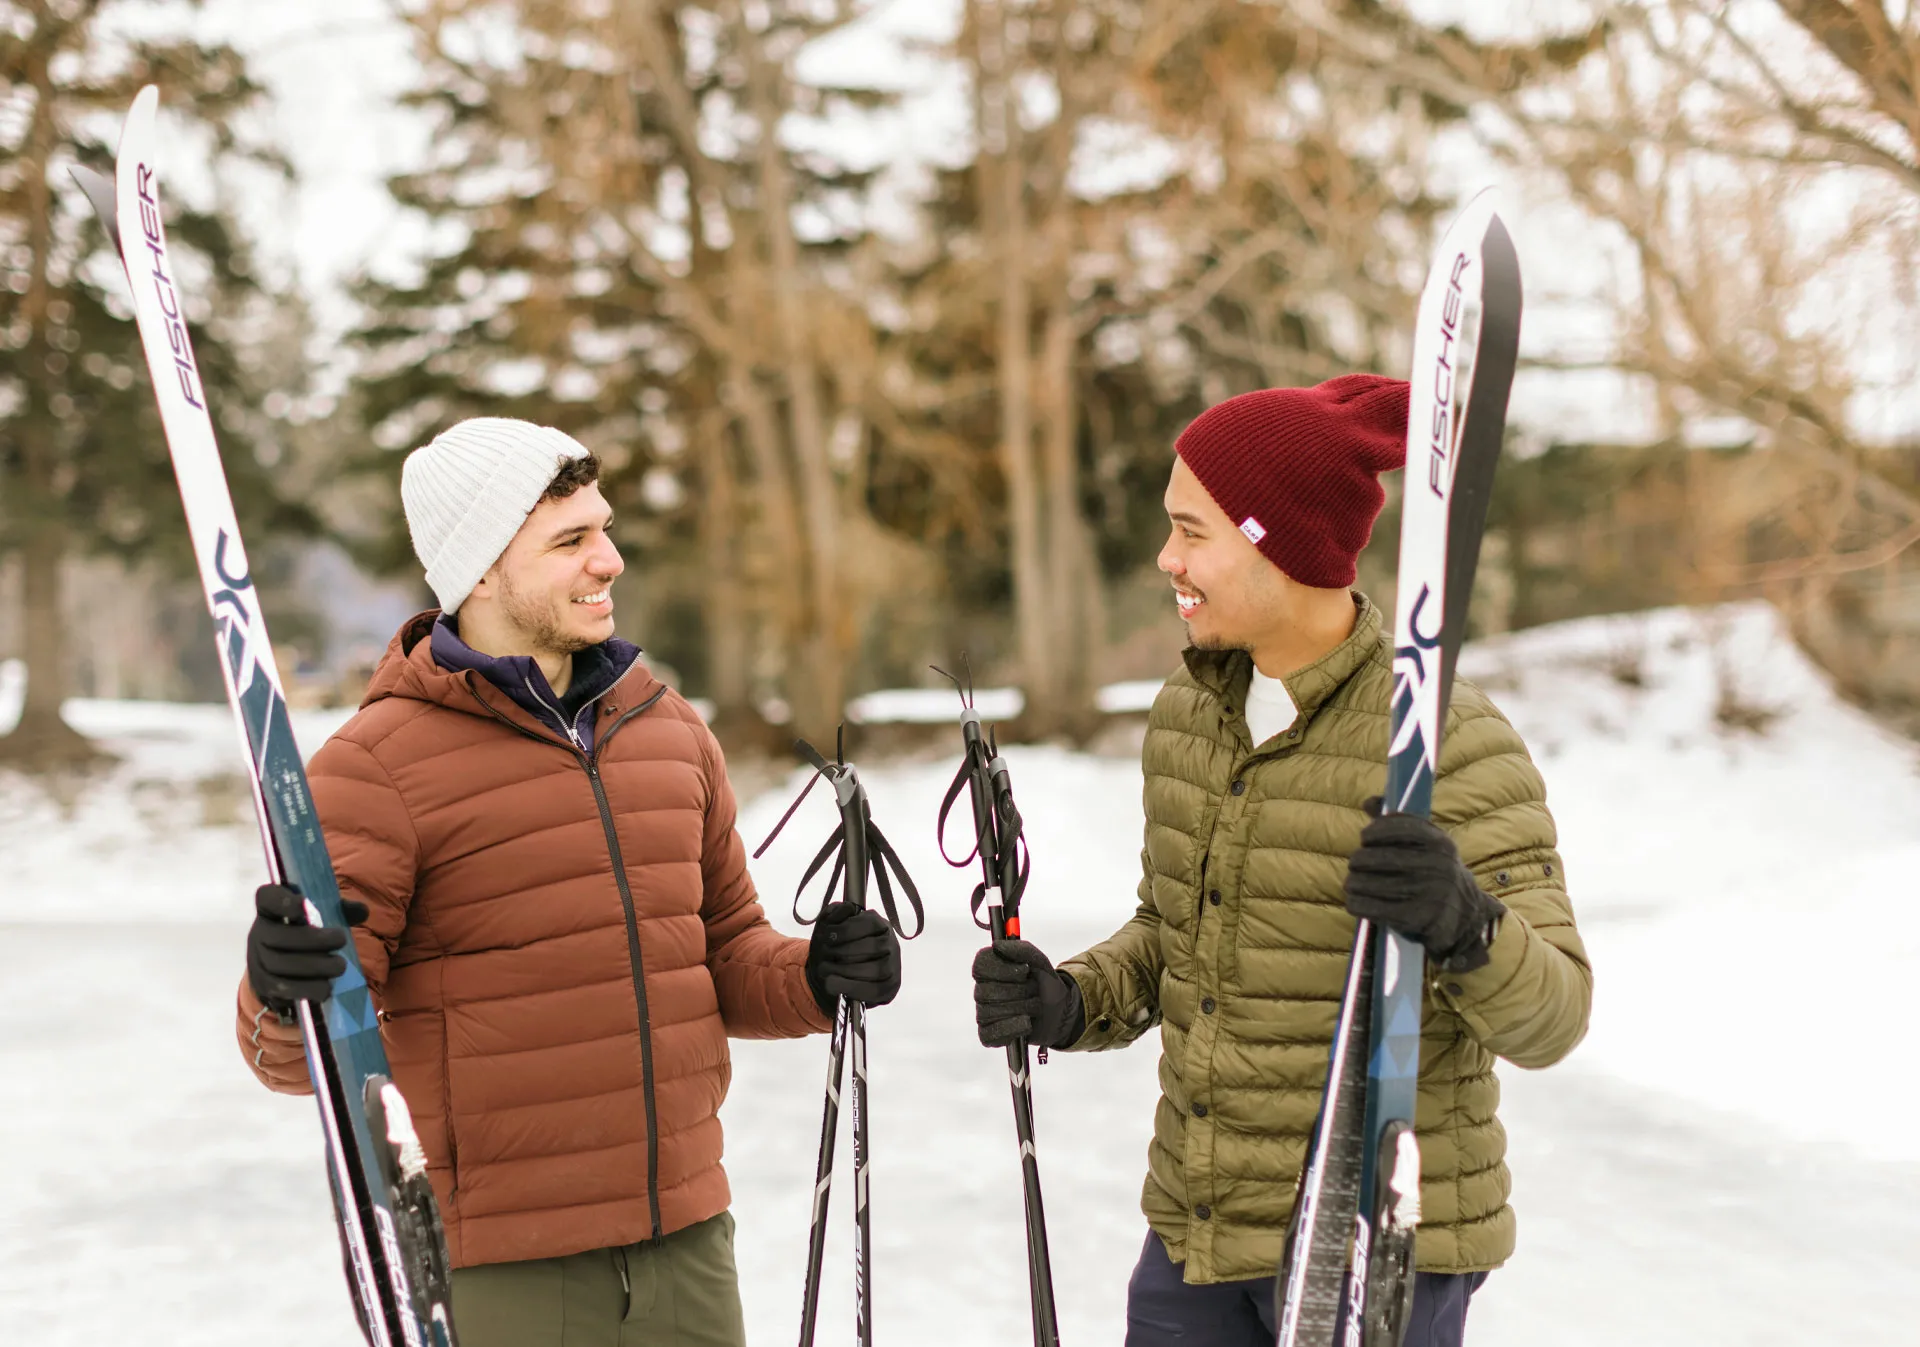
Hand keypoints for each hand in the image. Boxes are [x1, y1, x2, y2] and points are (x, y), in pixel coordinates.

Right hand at [246, 883, 368, 1012]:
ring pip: (279, 964)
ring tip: (340, 966)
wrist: (280, 969)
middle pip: (278, 936)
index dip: (282, 901)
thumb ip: (339, 910)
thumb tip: (362, 911)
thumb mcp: (319, 917)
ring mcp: (257, 960)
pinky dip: (306, 988)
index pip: (266, 898)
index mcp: (270, 910)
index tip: (304, 904)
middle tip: (341, 940)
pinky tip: (326, 988)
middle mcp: (258, 933)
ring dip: (314, 966)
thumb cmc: (304, 934)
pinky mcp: (262, 984)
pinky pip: (281, 988)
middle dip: (313, 939)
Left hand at [805, 901, 901, 1012]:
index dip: (848, 929)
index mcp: (880, 925)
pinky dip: (851, 988)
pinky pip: (874, 991)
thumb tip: (847, 908)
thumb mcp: (830, 926)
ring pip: (877, 970)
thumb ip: (836, 913)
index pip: (871, 923)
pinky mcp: (890, 988)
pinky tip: (832, 984)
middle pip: (874, 947)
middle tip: (826, 954)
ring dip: (847, 970)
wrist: (835, 975)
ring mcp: (893, 967)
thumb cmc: (834, 947)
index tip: (828, 936)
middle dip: (845, 951)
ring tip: (825, 970)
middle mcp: (891, 945)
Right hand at [972, 938, 1082, 1049]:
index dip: (1002, 970)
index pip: (980, 966)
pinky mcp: (989, 1034)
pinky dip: (1011, 1029)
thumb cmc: (1044, 984)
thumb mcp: (1039, 961)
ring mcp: (984, 1014)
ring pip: (990, 1013)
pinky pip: (989, 1035)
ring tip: (1035, 1006)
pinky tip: (1026, 1023)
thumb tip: (997, 946)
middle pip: (986, 992)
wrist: (1060, 1010)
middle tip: (1034, 990)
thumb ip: (1021, 950)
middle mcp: (982, 991)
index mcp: (989, 969)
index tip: (1024, 970)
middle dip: (1018, 992)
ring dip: (1021, 1009)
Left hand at [1343, 799, 1504, 971]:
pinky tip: (1354, 902)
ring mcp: (1429, 893)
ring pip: (1371, 883)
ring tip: (1352, 883)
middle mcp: (1438, 865)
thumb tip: (1369, 802)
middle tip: (1355, 864)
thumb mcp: (1428, 846)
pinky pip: (1374, 908)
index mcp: (1440, 842)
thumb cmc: (1436, 874)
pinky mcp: (1418, 918)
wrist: (1465, 916)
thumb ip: (1398, 822)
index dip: (1376, 831)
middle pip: (1378, 857)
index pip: (1399, 827)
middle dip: (1360, 860)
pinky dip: (1357, 904)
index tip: (1366, 837)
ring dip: (1354, 883)